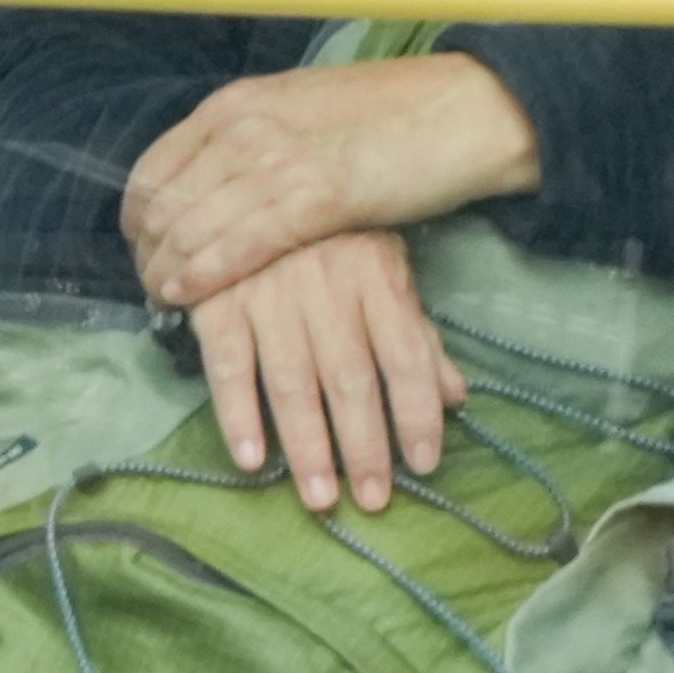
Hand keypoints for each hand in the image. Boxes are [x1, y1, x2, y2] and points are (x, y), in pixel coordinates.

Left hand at [122, 55, 542, 308]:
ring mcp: (275, 159)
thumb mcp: (300, 112)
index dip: (139, 216)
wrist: (460, 110)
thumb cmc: (388, 114)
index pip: (155, 166)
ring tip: (160, 301)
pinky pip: (235, 244)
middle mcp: (243, 126)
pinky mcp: (312, 198)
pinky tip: (181, 296)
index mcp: (237, 102)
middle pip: (163, 200)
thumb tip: (218, 180)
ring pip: (190, 226)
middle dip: (146, 250)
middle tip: (147, 285)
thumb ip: (253, 139)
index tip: (143, 247)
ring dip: (164, 269)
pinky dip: (200, 273)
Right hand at [190, 231, 466, 514]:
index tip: (424, 465)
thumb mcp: (384, 263)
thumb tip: (456, 395)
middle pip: (352, 377)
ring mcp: (268, 293)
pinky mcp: (217, 299)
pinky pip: (229, 365)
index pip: (405, 354)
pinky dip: (238, 414)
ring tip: (321, 499)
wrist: (247, 172)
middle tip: (374, 500)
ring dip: (308, 445)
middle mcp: (325, 286)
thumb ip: (416, 331)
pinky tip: (252, 459)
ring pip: (293, 380)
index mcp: (374, 275)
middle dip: (365, 445)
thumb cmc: (330, 228)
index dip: (417, 413)